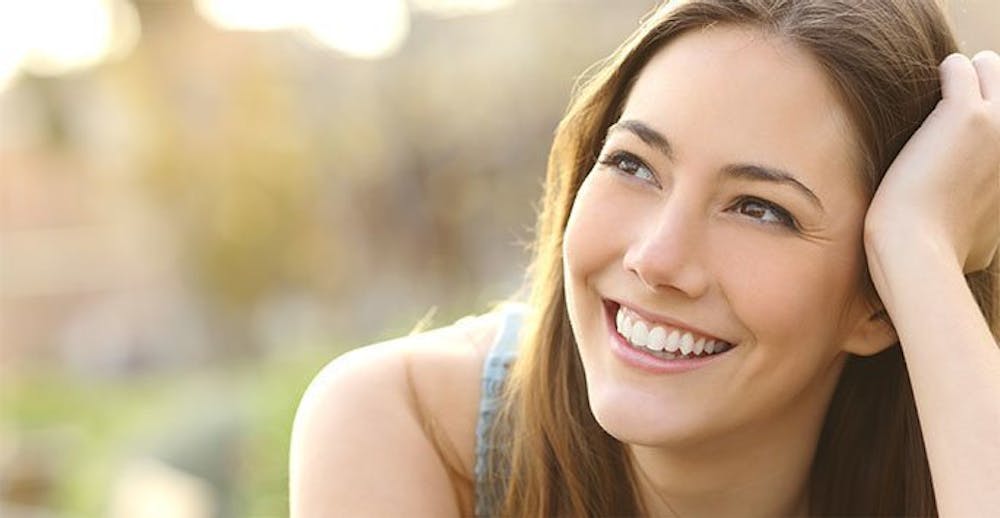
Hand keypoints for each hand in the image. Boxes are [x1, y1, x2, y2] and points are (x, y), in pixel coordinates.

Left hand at [865, 51, 999, 272]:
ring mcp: (998, 123)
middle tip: (945, 105)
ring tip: (931, 98)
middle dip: (978, 85)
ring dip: (959, 75)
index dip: (988, 110)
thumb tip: (983, 238)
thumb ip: (990, 220)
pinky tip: (919, 92)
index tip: (963, 123)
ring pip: (989, 65)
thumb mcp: (985, 242)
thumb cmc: (940, 252)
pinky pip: (957, 66)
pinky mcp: (964, 114)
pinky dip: (938, 73)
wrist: (919, 249)